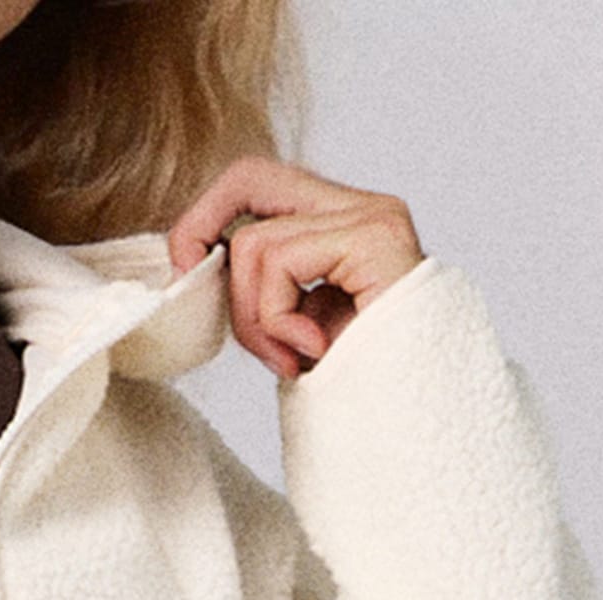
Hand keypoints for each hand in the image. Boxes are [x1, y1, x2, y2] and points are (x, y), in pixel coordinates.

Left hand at [167, 155, 425, 378]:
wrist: (414, 422)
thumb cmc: (356, 389)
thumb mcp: (293, 331)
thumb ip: (260, 290)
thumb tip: (198, 265)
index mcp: (342, 223)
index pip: (256, 182)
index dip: (206, 218)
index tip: (188, 275)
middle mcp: (361, 207)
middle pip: (248, 174)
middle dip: (200, 232)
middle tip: (198, 294)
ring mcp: (372, 217)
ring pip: (254, 243)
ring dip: (254, 319)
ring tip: (290, 360)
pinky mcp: (374, 238)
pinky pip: (281, 264)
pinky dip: (276, 320)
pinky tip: (311, 351)